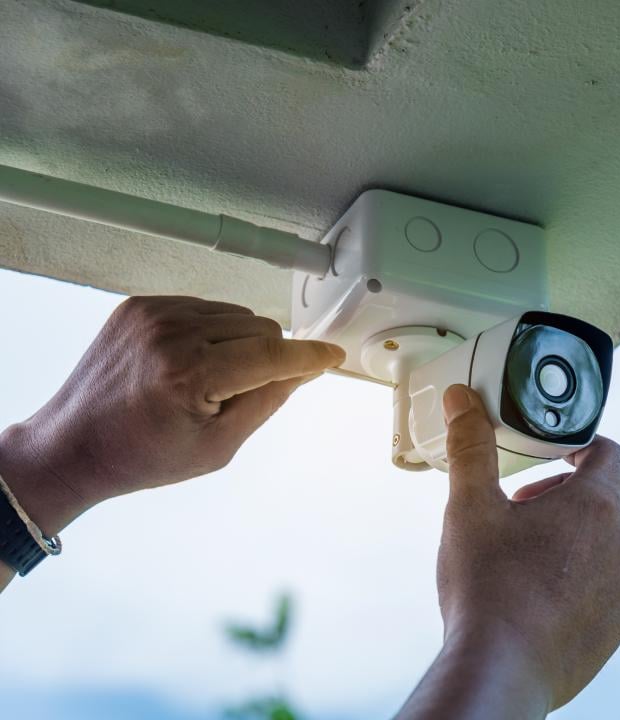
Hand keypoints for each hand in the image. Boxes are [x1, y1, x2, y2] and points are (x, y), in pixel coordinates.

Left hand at [0, 295, 344, 536]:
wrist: (73, 445)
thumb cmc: (141, 455)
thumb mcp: (218, 447)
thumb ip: (267, 402)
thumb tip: (303, 371)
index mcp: (190, 375)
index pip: (272, 353)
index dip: (308, 356)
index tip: (331, 355)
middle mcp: (171, 334)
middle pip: (260, 328)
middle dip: (266, 358)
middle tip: (237, 394)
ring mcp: (152, 314)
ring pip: (235, 314)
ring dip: (239, 343)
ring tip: (207, 380)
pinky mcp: (139, 305)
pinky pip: (204, 307)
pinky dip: (210, 331)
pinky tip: (188, 363)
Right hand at [431, 384, 619, 712]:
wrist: (501, 670)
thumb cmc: (487, 587)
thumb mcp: (469, 507)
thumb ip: (470, 449)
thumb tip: (463, 400)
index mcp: (594, 505)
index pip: (613, 453)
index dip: (585, 446)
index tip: (555, 454)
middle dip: (587, 485)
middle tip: (537, 500)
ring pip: (618, 541)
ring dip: (585, 532)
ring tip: (531, 547)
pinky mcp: (616, 625)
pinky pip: (612, 584)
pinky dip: (587, 574)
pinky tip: (543, 590)